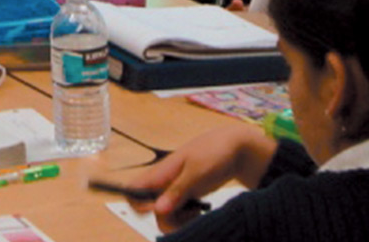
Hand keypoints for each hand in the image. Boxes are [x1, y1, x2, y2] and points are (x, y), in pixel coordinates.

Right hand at [114, 124, 273, 230]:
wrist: (236, 148)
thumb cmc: (215, 151)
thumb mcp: (197, 171)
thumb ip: (177, 190)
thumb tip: (157, 209)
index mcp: (160, 172)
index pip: (132, 189)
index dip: (137, 204)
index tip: (158, 209)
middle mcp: (164, 183)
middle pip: (150, 210)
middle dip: (166, 219)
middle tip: (187, 213)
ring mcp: (175, 190)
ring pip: (165, 214)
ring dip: (179, 220)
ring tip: (197, 212)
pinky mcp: (187, 196)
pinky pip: (179, 214)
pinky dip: (187, 218)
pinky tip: (200, 211)